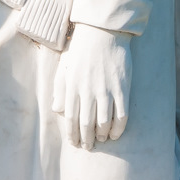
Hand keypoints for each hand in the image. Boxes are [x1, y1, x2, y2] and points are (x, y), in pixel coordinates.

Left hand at [52, 23, 130, 149]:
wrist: (102, 33)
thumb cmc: (81, 50)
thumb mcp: (65, 67)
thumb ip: (60, 89)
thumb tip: (57, 110)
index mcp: (72, 87)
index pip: (71, 118)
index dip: (73, 134)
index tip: (75, 143)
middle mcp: (88, 91)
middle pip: (86, 124)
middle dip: (87, 139)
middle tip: (88, 147)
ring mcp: (106, 90)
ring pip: (104, 122)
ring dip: (102, 135)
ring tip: (102, 140)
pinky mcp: (122, 88)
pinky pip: (121, 115)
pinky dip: (118, 128)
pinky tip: (116, 134)